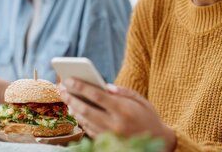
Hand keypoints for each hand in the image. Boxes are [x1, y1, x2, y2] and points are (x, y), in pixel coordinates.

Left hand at [60, 79, 175, 151]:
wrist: (159, 142)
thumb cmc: (149, 117)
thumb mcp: (141, 100)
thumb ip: (123, 92)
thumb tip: (105, 86)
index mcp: (123, 110)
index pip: (96, 96)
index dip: (80, 86)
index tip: (68, 79)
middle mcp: (115, 124)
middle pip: (86, 109)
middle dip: (71, 97)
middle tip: (62, 88)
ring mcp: (110, 135)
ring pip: (85, 121)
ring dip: (73, 109)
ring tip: (66, 98)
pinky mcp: (107, 143)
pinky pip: (89, 130)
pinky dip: (81, 120)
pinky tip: (76, 111)